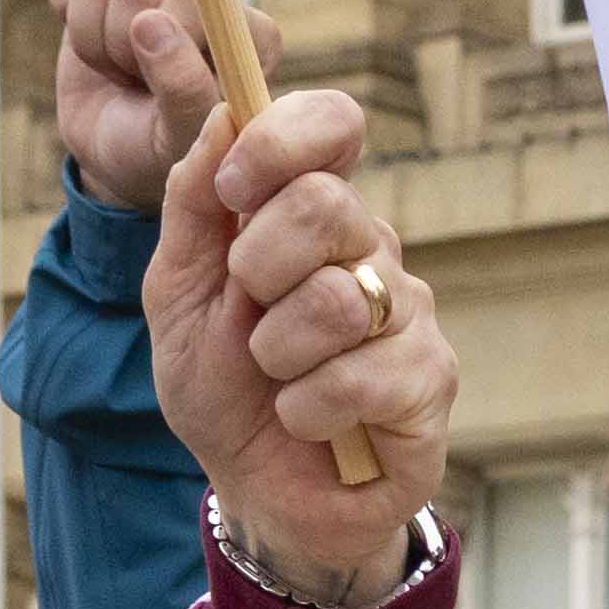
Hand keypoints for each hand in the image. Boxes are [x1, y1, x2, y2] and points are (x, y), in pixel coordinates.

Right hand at [42, 0, 213, 212]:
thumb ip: (182, 88)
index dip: (161, 48)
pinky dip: (66, 14)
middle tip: (138, 85)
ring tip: (122, 73)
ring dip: (94, 43)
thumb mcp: (179, 138)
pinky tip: (95, 44)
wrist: (118, 153)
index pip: (192, 0)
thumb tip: (150, 20)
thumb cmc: (160, 150)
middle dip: (121, 47)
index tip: (166, 94)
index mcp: (247, 31)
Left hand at [152, 84, 450, 601]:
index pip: (333, 126)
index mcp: (312, 215)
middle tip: (249, 314)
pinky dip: (309, 410)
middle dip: (260, 266)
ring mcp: (409, 315)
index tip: (233, 187)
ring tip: (278, 382)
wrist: (258, 493)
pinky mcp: (431, 383)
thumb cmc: (224, 390)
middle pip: (329, 204)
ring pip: (339, 299)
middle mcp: (371, 252)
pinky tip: (309, 424)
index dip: (283, 139)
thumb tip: (223, 115)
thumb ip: (191, 208)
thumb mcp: (177, 294)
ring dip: (278, 353)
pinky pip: (362, 377)